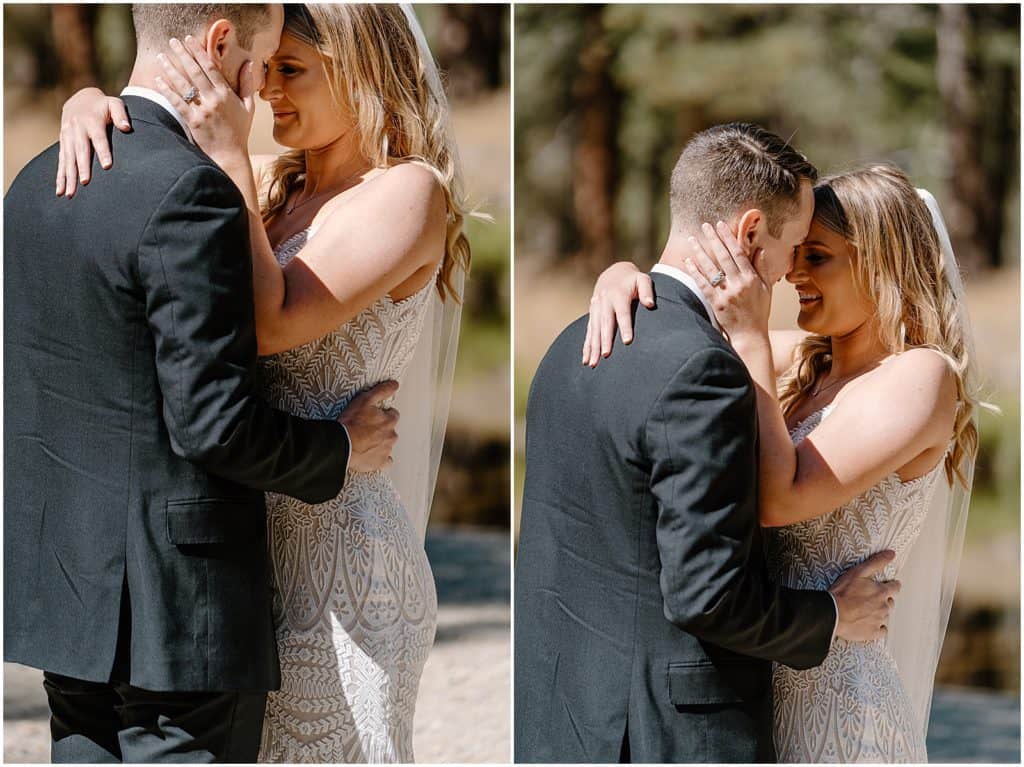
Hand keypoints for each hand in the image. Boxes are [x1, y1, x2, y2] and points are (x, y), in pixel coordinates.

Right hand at [56, 87, 131, 197]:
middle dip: (82, 167)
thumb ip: (120, 114)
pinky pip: (61, 161)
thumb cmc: (103, 105)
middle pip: (80, 151)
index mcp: (91, 121)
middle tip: (85, 183)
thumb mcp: (114, 103)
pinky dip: (60, 176)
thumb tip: (126, 127)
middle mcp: (77, 129)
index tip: (107, 166)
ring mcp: (68, 137)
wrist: (80, 99)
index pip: (98, 138)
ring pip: (68, 159)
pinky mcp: (63, 143)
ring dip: (68, 176)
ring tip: (71, 193)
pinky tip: (61, 190)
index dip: (103, 151)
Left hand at [153, 35, 256, 161]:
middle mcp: (214, 100)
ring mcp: (203, 110)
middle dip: (183, 54)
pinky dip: (167, 90)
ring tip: (161, 57)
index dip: (199, 52)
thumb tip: (249, 63)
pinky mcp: (193, 121)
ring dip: (170, 69)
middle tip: (173, 41)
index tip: (190, 39)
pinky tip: (158, 80)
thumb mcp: (248, 107)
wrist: (231, 156)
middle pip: (195, 72)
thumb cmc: (240, 132)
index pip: (211, 68)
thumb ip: (246, 84)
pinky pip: (177, 102)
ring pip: (184, 85)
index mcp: (226, 94)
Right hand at [339, 380, 399, 472]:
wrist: (343, 444)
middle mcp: (391, 436)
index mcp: (389, 421)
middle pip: (390, 430)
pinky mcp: (379, 463)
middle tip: (366, 429)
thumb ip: (382, 391)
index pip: (392, 415)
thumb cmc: (352, 422)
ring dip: (380, 442)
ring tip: (365, 441)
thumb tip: (395, 384)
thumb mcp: (365, 400)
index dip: (382, 414)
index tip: (373, 416)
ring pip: (387, 445)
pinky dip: (381, 459)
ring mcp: (386, 450)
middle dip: (381, 429)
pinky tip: (372, 456)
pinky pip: (385, 462)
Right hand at [583, 262, 654, 366]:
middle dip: (605, 340)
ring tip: (592, 363)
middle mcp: (604, 302)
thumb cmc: (632, 280)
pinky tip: (586, 359)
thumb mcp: (642, 279)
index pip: (622, 313)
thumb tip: (650, 304)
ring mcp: (596, 309)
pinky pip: (588, 332)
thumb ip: (647, 290)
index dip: (625, 327)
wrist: (613, 274)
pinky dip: (587, 346)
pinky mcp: (592, 315)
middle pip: (605, 324)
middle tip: (606, 355)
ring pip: (594, 330)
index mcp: (618, 295)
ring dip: (593, 347)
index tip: (627, 341)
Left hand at [684, 221, 770, 337]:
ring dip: (700, 252)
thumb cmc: (759, 312)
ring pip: (711, 268)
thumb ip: (762, 268)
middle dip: (713, 239)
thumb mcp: (766, 289)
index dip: (728, 238)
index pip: (739, 253)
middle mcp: (739, 283)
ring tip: (692, 239)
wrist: (750, 335)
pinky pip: (703, 284)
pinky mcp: (716, 303)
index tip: (720, 225)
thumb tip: (759, 248)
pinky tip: (688, 261)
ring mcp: (727, 293)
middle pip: (723, 256)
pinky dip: (695, 271)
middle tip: (705, 225)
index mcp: (751, 278)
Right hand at [829, 550, 899, 641]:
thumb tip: (891, 554)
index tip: (890, 585)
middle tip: (872, 598)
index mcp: (882, 592)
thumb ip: (876, 562)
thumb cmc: (843, 592)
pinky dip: (878, 627)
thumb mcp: (859, 572)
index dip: (892, 585)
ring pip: (885, 615)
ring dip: (879, 612)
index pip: (895, 587)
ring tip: (867, 610)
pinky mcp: (873, 632)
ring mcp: (879, 621)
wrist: (834, 613)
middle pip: (890, 602)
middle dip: (884, 599)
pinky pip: (882, 630)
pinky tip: (870, 624)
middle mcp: (884, 606)